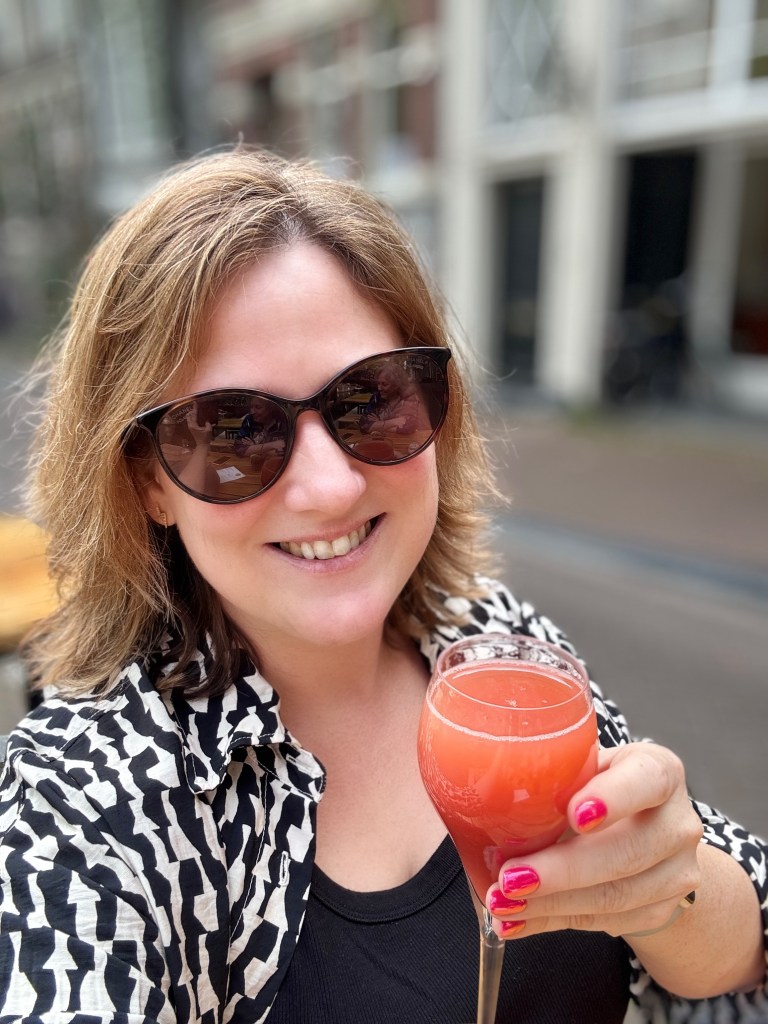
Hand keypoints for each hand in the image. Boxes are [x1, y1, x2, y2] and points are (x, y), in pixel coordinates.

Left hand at [186, 406, 213, 443]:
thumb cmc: (205, 438)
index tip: (195, 402)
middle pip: (189, 415)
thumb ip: (208, 423)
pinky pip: (192, 421)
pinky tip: (199, 417)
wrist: (202, 446)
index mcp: (193, 425)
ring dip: (192, 414)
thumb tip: (207, 420)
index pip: (193, 414)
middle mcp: (190, 425)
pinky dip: (194, 418)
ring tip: (197, 411)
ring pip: (189, 418)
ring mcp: (191, 427)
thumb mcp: (208, 430)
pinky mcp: (192, 429)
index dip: (195, 408)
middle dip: (192, 411)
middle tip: (197, 407)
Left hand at [485, 743, 702, 939]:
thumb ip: (554, 768)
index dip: (613, 798)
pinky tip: (517, 920)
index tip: (575, 813)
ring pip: (614, 897)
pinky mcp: (660, 912)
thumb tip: (478, 771)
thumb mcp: (586, 765)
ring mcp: (676, 873)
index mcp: (659, 771)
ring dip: (550, 904)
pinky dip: (553, 922)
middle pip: (626, 852)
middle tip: (509, 877)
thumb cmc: (600, 786)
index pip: (646, 780)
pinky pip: (604, 923)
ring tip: (502, 902)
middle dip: (562, 870)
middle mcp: (677, 823)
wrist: (649, 833)